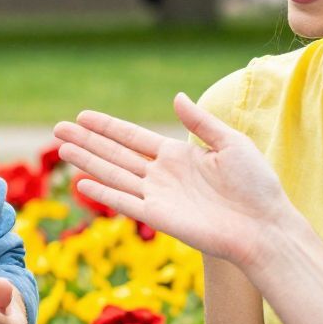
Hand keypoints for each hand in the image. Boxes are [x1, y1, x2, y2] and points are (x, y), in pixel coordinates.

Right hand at [53, 94, 296, 267]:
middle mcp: (162, 175)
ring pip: (114, 174)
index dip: (107, 127)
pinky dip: (105, 192)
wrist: (264, 226)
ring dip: (87, 161)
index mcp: (178, 155)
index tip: (82, 116)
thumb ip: (201, 122)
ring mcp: (158, 196)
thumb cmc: (256, 186)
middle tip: (58, 128)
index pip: (133, 138)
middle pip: (115, 154)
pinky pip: (126, 202)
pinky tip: (83, 182)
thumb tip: (176, 97)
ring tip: (62, 148)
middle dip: (87, 141)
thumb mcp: (231, 143)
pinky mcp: (159, 218)